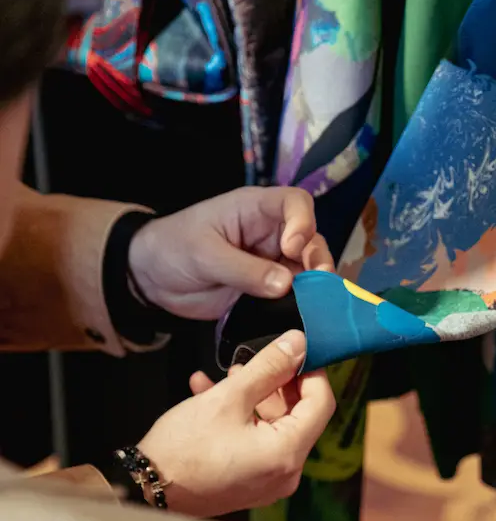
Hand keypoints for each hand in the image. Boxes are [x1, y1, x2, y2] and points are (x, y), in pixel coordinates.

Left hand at [128, 186, 333, 319]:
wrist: (152, 278)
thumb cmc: (173, 248)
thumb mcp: (205, 255)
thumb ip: (244, 270)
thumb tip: (285, 285)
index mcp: (254, 210)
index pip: (294, 203)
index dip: (302, 222)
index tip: (292, 247)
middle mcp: (270, 233)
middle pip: (310, 239)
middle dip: (317, 258)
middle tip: (317, 282)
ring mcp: (270, 262)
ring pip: (306, 269)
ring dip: (314, 286)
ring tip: (316, 304)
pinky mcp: (266, 289)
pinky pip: (291, 295)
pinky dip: (301, 305)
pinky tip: (307, 317)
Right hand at [138, 330, 334, 516]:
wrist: (144, 489)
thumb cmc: (184, 447)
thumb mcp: (228, 397)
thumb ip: (268, 367)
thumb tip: (298, 343)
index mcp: (287, 453)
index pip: (321, 403)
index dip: (311, 371)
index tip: (295, 351)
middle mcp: (285, 473)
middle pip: (298, 415)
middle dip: (276, 383)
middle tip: (255, 360)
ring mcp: (267, 481)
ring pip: (274, 425)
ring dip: (253, 396)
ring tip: (225, 375)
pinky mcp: (249, 482)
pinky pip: (256, 441)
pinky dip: (241, 418)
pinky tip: (210, 394)